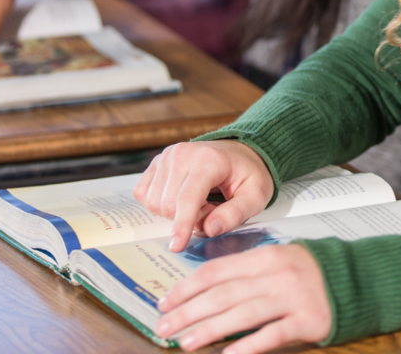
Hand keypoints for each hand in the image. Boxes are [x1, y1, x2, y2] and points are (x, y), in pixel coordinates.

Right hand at [134, 140, 274, 252]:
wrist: (238, 153)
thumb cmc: (247, 174)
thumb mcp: (256, 195)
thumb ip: (235, 214)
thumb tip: (209, 229)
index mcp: (210, 159)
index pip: (188, 198)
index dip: (182, 225)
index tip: (177, 247)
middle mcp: (183, 154)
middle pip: (168, 205)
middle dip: (187, 218)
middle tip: (210, 209)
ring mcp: (167, 156)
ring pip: (155, 203)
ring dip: (174, 212)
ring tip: (199, 201)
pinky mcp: (157, 162)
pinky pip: (144, 194)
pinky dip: (160, 203)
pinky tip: (181, 197)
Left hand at [155, 242, 331, 351]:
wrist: (359, 279)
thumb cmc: (313, 271)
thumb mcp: (281, 260)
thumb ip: (249, 271)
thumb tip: (208, 289)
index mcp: (267, 256)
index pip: (218, 270)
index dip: (189, 286)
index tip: (166, 301)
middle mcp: (277, 273)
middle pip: (224, 293)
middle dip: (189, 311)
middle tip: (164, 326)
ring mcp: (293, 296)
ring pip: (242, 314)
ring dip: (210, 329)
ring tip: (186, 343)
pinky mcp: (307, 319)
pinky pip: (271, 334)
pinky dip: (247, 346)